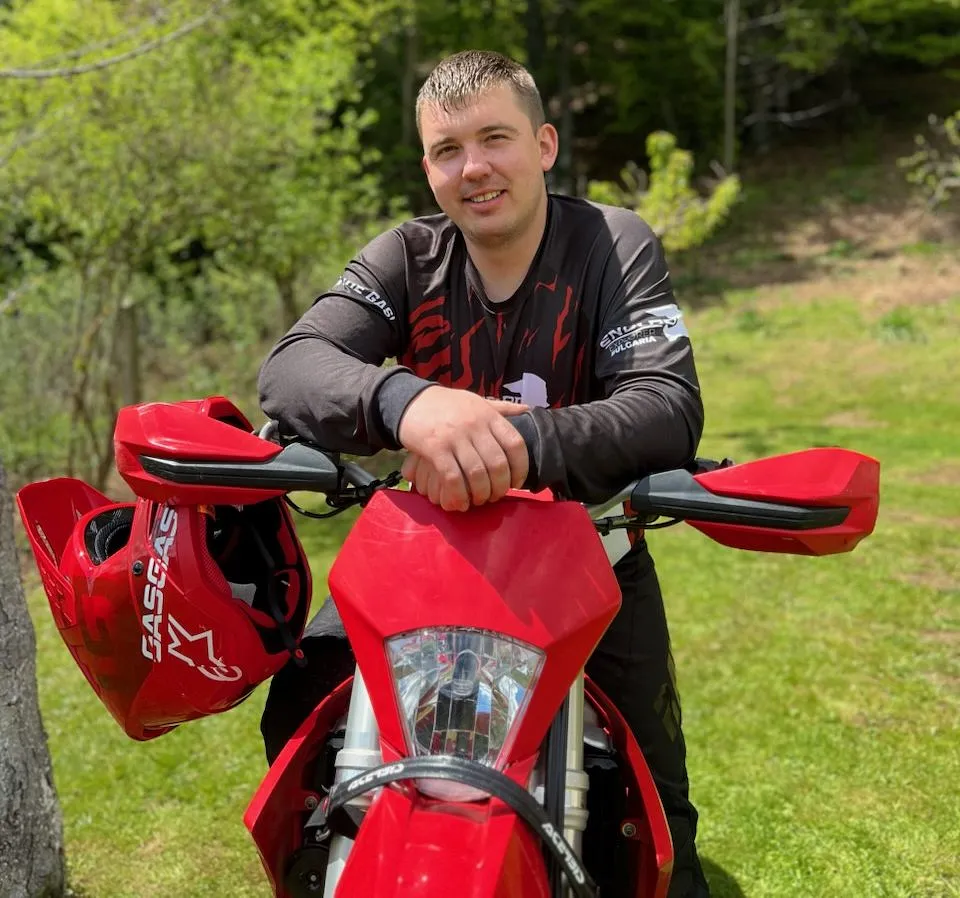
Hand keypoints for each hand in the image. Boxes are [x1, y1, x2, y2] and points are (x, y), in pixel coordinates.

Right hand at [398, 386, 529, 511]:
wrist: (410, 401)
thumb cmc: (447, 404)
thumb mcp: (476, 401)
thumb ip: (501, 408)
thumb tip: (528, 410)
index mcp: (488, 415)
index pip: (515, 444)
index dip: (521, 467)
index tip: (517, 482)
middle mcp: (474, 425)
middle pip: (498, 464)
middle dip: (500, 486)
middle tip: (497, 496)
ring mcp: (454, 437)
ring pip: (477, 474)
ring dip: (481, 493)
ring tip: (480, 500)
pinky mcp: (435, 448)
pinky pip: (452, 478)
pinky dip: (459, 494)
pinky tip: (461, 502)